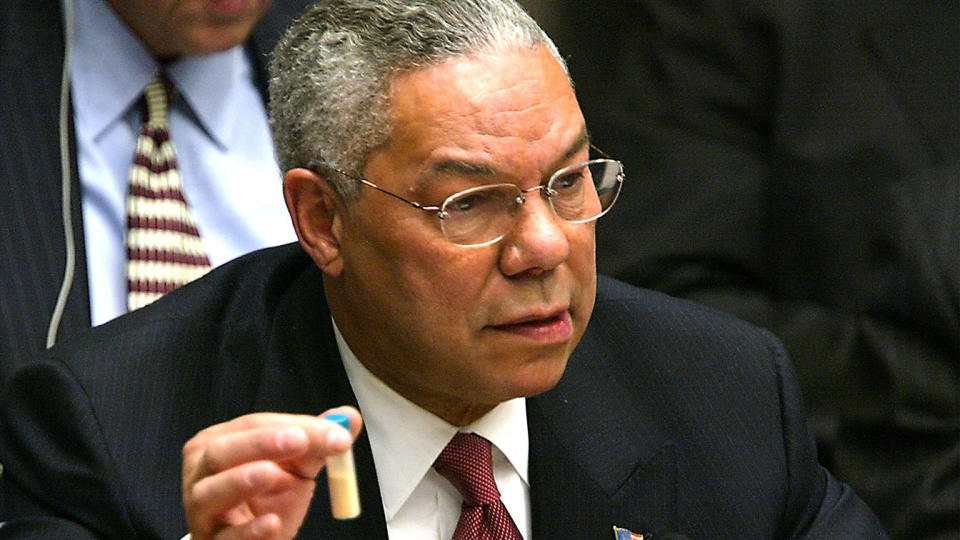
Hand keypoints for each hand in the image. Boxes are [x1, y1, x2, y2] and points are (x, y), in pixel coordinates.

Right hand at [182, 406, 362, 539]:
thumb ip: (318, 442)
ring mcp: (201, 509)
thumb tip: (349, 417)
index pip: (253, 425)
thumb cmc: (267, 497)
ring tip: (276, 475)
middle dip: (263, 443)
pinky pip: (226, 537)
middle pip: (222, 451)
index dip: (293, 425)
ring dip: (244, 480)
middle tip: (301, 440)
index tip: (333, 430)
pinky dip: (248, 531)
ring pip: (211, 492)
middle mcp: (201, 472)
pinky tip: (271, 523)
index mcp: (219, 442)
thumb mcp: (296, 467)